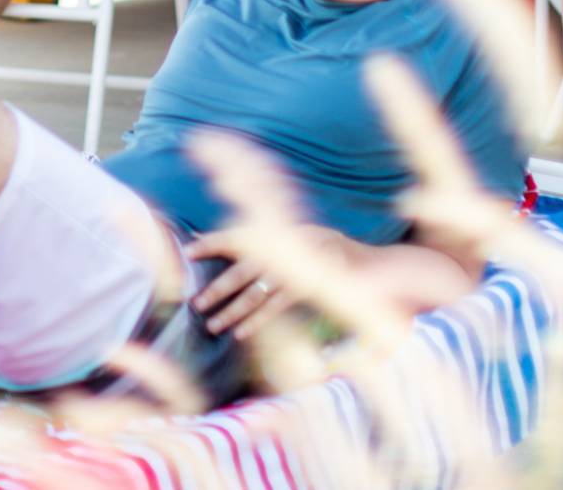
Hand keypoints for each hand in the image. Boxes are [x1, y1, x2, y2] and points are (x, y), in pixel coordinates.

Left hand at [183, 226, 346, 340]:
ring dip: (233, 310)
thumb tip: (231, 252)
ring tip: (213, 325)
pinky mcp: (312, 285)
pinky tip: (241, 332)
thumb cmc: (332, 254)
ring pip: (258, 291)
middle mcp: (288, 243)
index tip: (188, 251)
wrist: (374, 266)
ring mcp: (300, 264)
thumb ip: (272, 246)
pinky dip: (258, 320)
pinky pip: (278, 306)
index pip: (241, 234)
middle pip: (243, 267)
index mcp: (282, 230)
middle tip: (196, 303)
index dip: (214, 241)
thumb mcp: (302, 242)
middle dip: (218, 286)